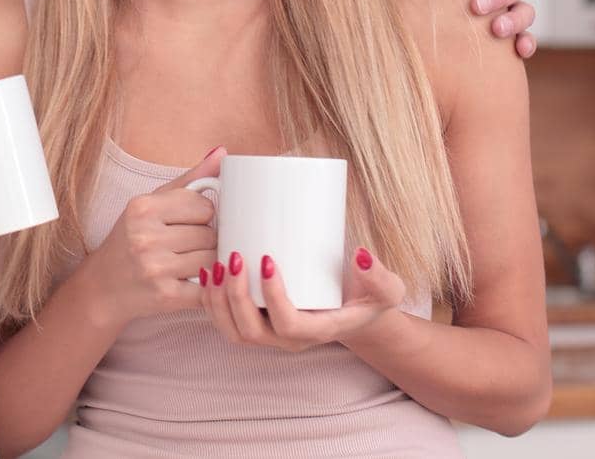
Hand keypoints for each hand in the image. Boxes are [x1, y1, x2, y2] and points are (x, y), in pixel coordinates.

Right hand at [79, 149, 223, 329]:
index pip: (204, 206)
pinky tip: (195, 282)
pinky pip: (209, 287)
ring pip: (213, 260)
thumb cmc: (129, 240)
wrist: (101, 288)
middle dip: (206, 240)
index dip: (203, 215)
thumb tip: (222, 152)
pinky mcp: (166, 296)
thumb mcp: (151, 204)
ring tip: (190, 263)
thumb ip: (189, 180)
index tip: (190, 222)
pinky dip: (210, 286)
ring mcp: (155, 268)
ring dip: (209, 263)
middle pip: (210, 234)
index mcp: (142, 208)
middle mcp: (145, 237)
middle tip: (188, 246)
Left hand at [201, 246, 404, 351]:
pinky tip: (207, 272)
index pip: (288, 326)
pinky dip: (210, 301)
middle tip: (234, 259)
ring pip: (232, 331)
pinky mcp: (255, 322)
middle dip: (235, 297)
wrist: (354, 309)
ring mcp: (269, 333)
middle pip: (251, 332)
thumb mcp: (387, 290)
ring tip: (215, 266)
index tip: (268, 260)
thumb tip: (361, 255)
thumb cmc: (368, 298)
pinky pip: (224, 322)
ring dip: (216, 301)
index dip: (273, 298)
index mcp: (316, 331)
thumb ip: (381, 277)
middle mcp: (287, 339)